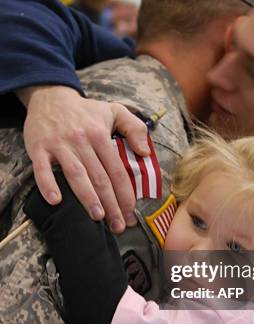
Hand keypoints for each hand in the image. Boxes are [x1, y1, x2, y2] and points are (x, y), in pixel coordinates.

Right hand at [18, 85, 149, 232]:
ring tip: (98, 216)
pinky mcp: (39, 148)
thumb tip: (145, 152)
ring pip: (76, 175)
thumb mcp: (115, 111)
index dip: (125, 194)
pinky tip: (55, 201)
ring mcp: (60, 145)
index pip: (117, 170)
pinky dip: (48, 185)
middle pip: (99, 177)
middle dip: (111, 204)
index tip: (131, 213)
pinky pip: (42, 169)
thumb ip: (135, 129)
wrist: (50, 97)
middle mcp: (82, 141)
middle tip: (118, 225)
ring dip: (87, 197)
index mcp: (101, 135)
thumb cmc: (86, 111)